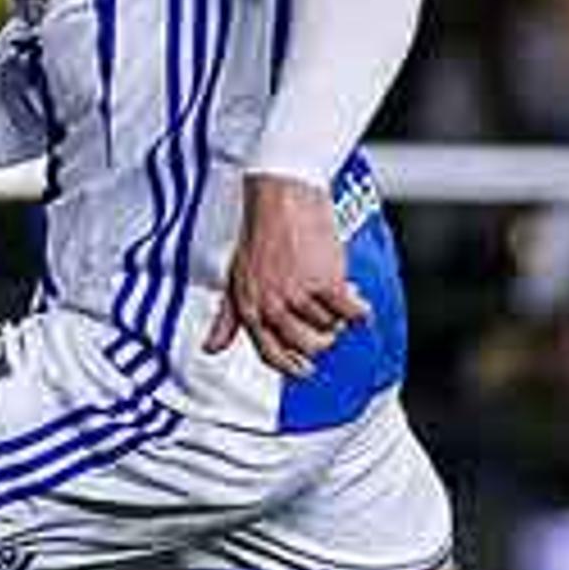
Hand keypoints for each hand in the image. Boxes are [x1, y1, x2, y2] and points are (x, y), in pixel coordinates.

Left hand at [206, 172, 369, 376]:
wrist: (282, 198)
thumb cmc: (259, 236)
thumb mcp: (234, 279)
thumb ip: (226, 319)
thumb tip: (210, 349)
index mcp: (249, 308)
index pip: (271, 354)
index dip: (291, 367)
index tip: (306, 371)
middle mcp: (272, 306)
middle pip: (308, 346)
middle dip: (323, 337)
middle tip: (328, 318)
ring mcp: (299, 295)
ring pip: (331, 328)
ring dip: (338, 314)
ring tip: (335, 291)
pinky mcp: (326, 282)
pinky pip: (351, 312)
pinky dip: (358, 307)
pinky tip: (355, 295)